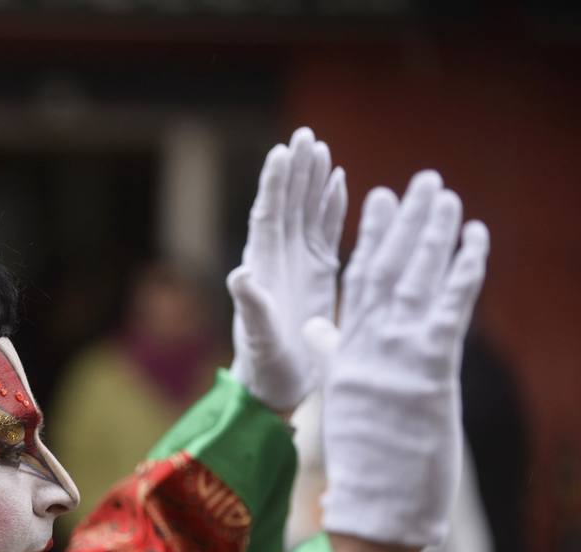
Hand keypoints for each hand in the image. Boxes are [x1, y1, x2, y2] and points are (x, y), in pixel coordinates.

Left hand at [228, 126, 346, 411]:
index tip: (283, 151)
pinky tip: (340, 183)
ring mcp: (299, 265)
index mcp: (263, 268)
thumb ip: (251, 306)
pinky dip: (333, 207)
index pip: (269, 216)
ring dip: (314, 182)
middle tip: (305, 136)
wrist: (278, 387)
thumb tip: (240, 274)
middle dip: (296, 172)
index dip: (276, 184)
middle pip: (288, 205)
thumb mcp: (259, 337)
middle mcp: (278, 260)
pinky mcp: (319, 275)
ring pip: (307, 213)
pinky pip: (327, 232)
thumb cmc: (265, 366)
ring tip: (322, 148)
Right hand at [307, 172, 489, 547]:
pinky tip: (475, 234)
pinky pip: (451, 305)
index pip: (357, 284)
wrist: (375, 503)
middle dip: (402, 222)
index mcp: (348, 354)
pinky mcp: (430, 367)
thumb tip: (318, 332)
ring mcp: (399, 355)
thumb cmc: (363, 462)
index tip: (376, 201)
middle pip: (385, 269)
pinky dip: (464, 266)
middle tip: (420, 181)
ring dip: (432, 232)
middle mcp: (369, 347)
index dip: (368, 239)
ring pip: (415, 278)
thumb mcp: (345, 401)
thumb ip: (335, 358)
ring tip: (445, 193)